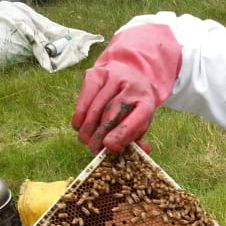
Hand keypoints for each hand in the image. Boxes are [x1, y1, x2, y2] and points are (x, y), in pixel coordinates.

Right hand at [72, 24, 181, 152]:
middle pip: (112, 114)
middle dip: (100, 135)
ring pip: (96, 107)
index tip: (109, 146)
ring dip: (88, 128)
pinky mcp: (96, 73)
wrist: (129, 75)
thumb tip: (138, 152)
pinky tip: (79, 126)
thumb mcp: (139, 122)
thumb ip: (136, 139)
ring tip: (86, 140)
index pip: (136, 119)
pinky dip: (80, 114)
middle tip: (93, 149)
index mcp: (146, 102)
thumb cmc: (132, 107)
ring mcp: (113, 76)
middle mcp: (132, 86)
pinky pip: (84, 97)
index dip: (122, 134)